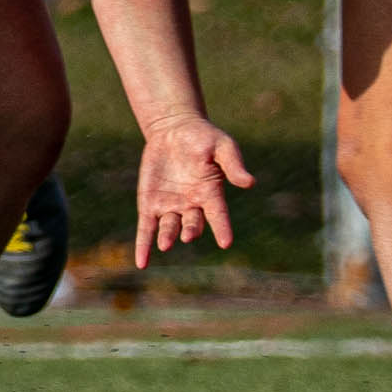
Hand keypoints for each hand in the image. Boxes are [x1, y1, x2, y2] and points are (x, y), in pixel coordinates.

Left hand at [133, 114, 255, 266]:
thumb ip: (233, 164)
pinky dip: (144, 244)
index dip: (222, 228)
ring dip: (167, 237)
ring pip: (169, 228)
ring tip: (165, 244)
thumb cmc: (203, 137)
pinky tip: (141, 262)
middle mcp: (191, 205)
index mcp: (211, 194)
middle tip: (188, 235)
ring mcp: (170, 207)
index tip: (226, 242)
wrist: (174, 129)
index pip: (218, 215)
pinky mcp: (150, 205)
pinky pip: (147, 228)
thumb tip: (250, 183)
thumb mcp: (221, 146)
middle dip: (191, 230)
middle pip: (193, 223)